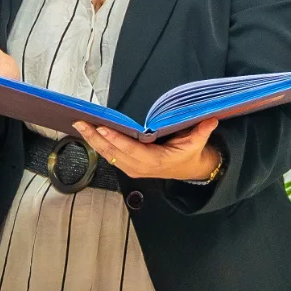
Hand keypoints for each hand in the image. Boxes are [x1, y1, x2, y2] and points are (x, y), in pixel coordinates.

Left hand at [72, 118, 220, 180]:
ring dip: (93, 140)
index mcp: (156, 161)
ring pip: (109, 155)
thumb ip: (202, 132)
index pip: (132, 151)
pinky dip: (98, 144)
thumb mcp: (197, 143)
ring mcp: (133, 168)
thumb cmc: (190, 154)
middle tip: (81, 123)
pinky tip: (88, 133)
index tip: (103, 129)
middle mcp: (141, 167)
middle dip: (96, 138)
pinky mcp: (128, 166)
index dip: (117, 140)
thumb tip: (211, 120)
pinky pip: (110, 156)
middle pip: (114, 153)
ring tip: (79, 125)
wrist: (189, 170)